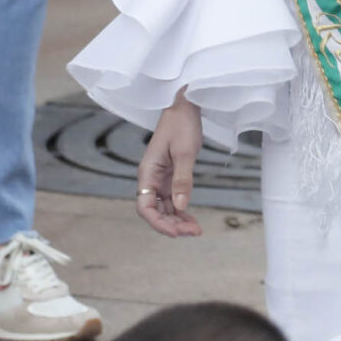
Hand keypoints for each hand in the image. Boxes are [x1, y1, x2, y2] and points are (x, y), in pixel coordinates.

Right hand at [137, 93, 203, 237]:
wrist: (184, 107)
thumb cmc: (182, 126)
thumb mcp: (185, 153)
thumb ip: (182, 180)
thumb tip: (180, 207)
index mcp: (147, 173)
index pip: (145, 206)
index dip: (158, 223)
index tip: (176, 233)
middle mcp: (150, 179)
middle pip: (154, 211)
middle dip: (171, 225)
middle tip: (194, 233)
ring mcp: (160, 179)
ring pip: (164, 207)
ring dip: (177, 220)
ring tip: (196, 230)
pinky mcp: (170, 176)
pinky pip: (172, 199)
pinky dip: (181, 210)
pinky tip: (191, 219)